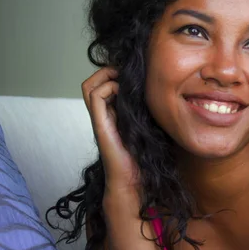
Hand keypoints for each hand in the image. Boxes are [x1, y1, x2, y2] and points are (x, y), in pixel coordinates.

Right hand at [82, 67, 139, 198]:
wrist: (132, 178)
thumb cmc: (142, 156)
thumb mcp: (147, 126)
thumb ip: (146, 112)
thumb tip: (160, 94)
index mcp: (112, 114)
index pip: (103, 85)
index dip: (113, 74)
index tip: (132, 74)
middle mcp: (102, 114)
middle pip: (92, 83)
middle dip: (107, 71)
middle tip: (124, 73)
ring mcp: (99, 119)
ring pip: (89, 86)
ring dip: (105, 76)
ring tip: (122, 80)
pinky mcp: (100, 124)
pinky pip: (95, 96)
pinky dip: (108, 87)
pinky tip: (122, 93)